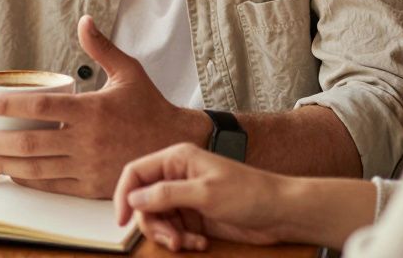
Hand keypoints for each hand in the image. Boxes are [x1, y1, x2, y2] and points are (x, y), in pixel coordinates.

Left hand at [0, 16, 209, 197]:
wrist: (175, 144)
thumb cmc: (149, 106)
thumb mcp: (129, 72)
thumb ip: (102, 48)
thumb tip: (84, 20)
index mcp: (92, 110)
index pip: (41, 108)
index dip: (8, 106)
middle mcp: (87, 140)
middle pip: (31, 142)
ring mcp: (88, 166)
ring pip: (37, 168)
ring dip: (5, 164)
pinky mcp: (91, 186)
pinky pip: (52, 185)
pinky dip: (28, 180)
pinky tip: (11, 173)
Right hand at [114, 143, 291, 251]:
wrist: (281, 213)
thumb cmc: (250, 193)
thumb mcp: (205, 193)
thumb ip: (166, 194)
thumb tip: (134, 199)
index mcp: (178, 159)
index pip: (136, 173)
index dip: (124, 195)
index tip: (121, 220)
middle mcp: (178, 176)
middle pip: (144, 201)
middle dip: (153, 224)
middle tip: (171, 240)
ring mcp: (187, 196)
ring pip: (159, 219)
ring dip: (169, 235)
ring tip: (187, 243)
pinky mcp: (196, 215)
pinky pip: (176, 230)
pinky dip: (184, 240)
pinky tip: (201, 242)